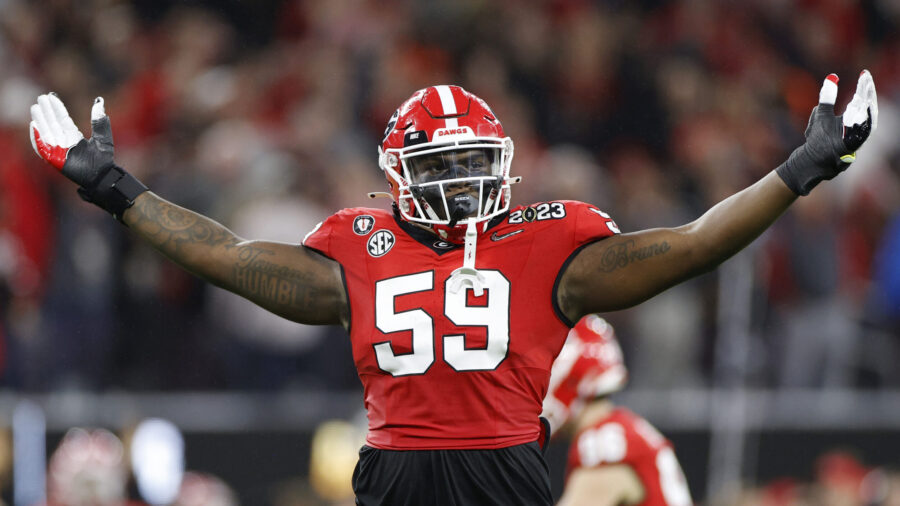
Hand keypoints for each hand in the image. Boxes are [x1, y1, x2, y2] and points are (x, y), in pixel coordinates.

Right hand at [30, 94, 114, 185]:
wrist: (102, 177)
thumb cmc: (103, 161)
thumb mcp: (103, 138)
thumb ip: (100, 122)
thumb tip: (99, 101)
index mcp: (74, 136)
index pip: (63, 119)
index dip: (57, 108)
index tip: (52, 96)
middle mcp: (65, 142)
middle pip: (53, 123)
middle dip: (46, 111)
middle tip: (41, 97)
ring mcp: (58, 150)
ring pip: (46, 132)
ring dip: (40, 120)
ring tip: (35, 108)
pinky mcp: (54, 159)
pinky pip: (43, 147)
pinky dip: (38, 138)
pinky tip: (34, 126)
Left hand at [776, 70, 877, 194]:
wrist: (812, 160)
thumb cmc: (818, 139)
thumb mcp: (821, 114)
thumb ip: (827, 97)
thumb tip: (832, 77)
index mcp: (851, 118)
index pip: (862, 99)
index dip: (864, 86)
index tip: (864, 73)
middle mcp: (857, 127)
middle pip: (867, 107)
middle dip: (868, 92)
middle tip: (866, 79)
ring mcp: (856, 137)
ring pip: (867, 119)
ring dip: (868, 104)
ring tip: (866, 89)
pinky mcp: (852, 147)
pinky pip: (861, 133)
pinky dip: (862, 121)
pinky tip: (862, 107)